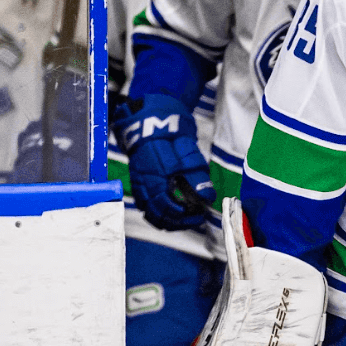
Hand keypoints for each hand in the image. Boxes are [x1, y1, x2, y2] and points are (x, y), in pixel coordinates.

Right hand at [113, 94, 216, 229]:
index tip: (199, 216)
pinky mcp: (137, 184)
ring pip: (151, 214)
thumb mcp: (187, 152)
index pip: (169, 208)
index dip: (185, 217)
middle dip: (179, 222)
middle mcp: (145, 184)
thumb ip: (197, 176)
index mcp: (157, 177)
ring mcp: (139, 185)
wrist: (148, 122)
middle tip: (196, 220)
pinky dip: (158, 215)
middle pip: (159, 216)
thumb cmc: (169, 136)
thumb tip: (208, 197)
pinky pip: (144, 208)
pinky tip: (172, 213)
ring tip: (185, 220)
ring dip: (168, 221)